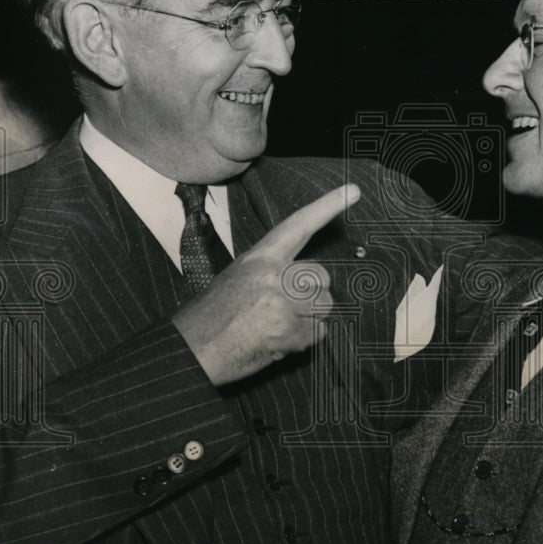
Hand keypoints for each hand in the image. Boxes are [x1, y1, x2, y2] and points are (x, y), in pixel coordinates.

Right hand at [173, 184, 360, 385]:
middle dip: (312, 299)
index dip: (328, 206)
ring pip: (324, 307)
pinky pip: (317, 333)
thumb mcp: (237, 281)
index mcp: (259, 259)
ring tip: (274, 329)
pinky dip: (302, 343)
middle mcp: (272, 274)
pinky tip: (275, 344)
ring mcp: (280, 300)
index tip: (353, 191)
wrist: (189, 352)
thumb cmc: (210, 320)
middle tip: (283, 314)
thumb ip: (273, 275)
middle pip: (322, 278)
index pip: (299, 226)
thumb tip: (307, 284)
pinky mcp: (285, 327)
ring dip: (307, 323)